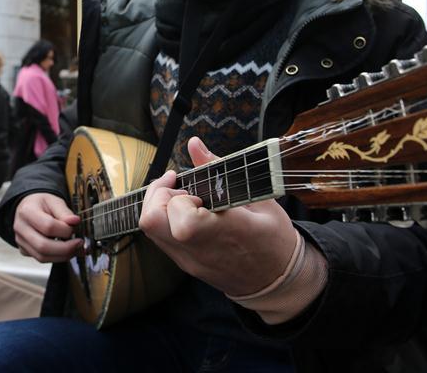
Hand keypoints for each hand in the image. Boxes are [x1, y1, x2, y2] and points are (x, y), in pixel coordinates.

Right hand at [13, 192, 81, 262]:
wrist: (28, 207)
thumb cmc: (40, 204)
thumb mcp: (53, 201)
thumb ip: (64, 212)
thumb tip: (75, 221)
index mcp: (27, 211)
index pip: (48, 226)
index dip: (65, 230)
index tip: (75, 227)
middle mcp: (21, 228)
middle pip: (43, 246)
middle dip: (65, 248)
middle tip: (79, 243)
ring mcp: (21, 241)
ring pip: (42, 257)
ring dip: (62, 256)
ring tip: (75, 248)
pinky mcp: (24, 250)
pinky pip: (42, 259)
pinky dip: (57, 258)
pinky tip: (67, 251)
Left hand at [139, 137, 296, 296]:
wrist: (277, 282)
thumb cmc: (273, 238)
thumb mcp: (259, 199)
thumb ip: (220, 169)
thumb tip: (194, 144)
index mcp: (225, 233)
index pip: (183, 218)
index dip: (181, 197)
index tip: (194, 187)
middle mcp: (200, 250)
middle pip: (152, 221)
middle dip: (159, 194)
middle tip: (181, 187)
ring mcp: (189, 261)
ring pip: (150, 230)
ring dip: (159, 205)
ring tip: (185, 198)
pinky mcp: (184, 264)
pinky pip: (159, 237)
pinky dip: (165, 218)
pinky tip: (186, 211)